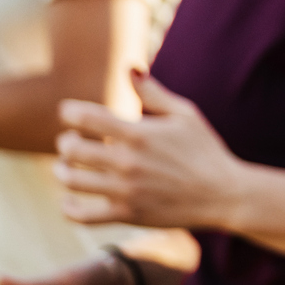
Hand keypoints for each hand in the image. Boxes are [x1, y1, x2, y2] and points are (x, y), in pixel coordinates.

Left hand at [56, 71, 249, 229]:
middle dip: (65, 141)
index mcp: (141, 134)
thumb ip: (153, 93)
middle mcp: (129, 162)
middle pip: (72, 149)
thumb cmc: (204, 149)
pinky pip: (82, 215)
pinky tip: (70, 197)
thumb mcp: (185, 115)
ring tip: (66, 165)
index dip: (69, 112)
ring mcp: (126, 190)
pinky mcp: (126, 214)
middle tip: (71, 140)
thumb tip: (130, 69)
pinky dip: (68, 206)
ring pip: (71, 180)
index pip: (87, 117)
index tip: (69, 112)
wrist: (223, 193)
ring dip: (61, 170)